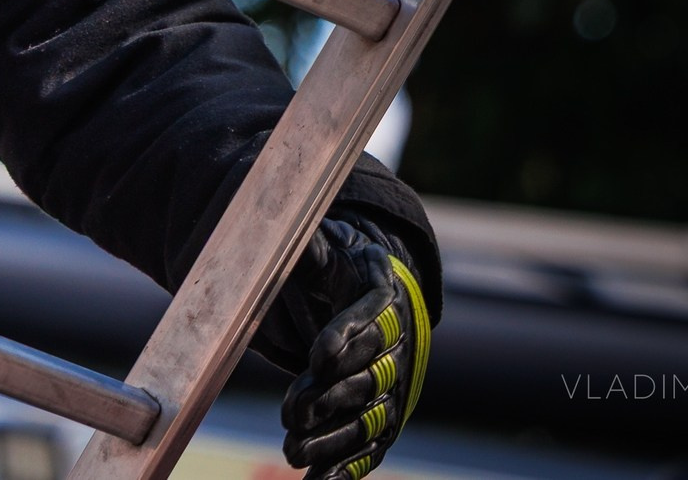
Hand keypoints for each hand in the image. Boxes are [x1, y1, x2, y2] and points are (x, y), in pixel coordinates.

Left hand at [276, 218, 431, 479]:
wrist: (382, 303)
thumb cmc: (347, 275)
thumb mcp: (331, 255)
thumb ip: (310, 252)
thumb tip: (290, 232)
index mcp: (386, 303)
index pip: (369, 322)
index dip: (343, 339)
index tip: (316, 355)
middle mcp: (397, 352)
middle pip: (366, 378)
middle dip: (329, 397)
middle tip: (291, 412)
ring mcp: (393, 391)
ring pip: (367, 420)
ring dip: (331, 439)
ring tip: (292, 452)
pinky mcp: (384, 422)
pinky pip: (369, 449)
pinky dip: (346, 468)